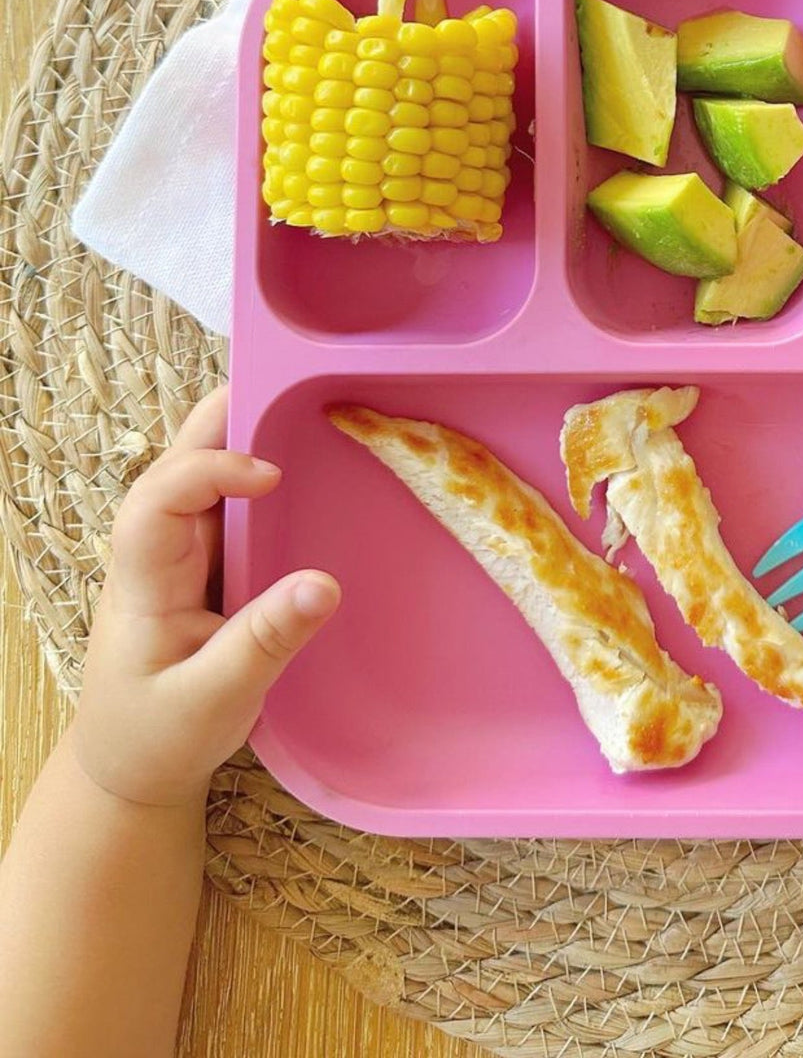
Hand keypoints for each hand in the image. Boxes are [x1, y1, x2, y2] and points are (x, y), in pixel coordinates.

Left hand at [71, 387, 339, 807]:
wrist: (128, 770)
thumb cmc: (159, 738)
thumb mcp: (213, 702)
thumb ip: (265, 643)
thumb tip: (326, 583)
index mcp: (143, 582)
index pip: (157, 499)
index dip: (209, 470)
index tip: (271, 476)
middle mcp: (156, 555)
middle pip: (173, 464)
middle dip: (221, 420)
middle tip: (283, 381)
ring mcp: (178, 559)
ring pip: (199, 477)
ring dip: (242, 438)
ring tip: (299, 404)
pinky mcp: (205, 569)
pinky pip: (227, 507)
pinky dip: (258, 477)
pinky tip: (299, 463)